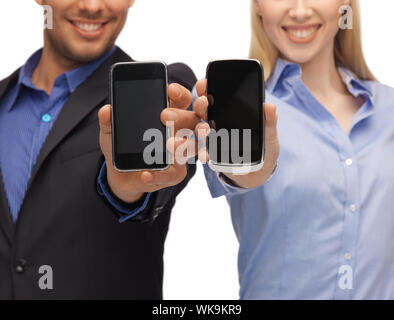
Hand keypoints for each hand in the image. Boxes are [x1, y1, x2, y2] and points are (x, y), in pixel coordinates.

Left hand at [98, 83, 198, 202]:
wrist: (121, 175)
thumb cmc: (123, 147)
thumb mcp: (111, 132)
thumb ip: (108, 121)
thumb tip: (107, 110)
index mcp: (168, 116)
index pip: (181, 100)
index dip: (180, 93)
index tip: (170, 89)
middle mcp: (179, 132)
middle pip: (191, 120)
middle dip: (182, 116)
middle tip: (165, 115)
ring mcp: (179, 153)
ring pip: (191, 147)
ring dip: (182, 145)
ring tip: (169, 145)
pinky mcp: (174, 173)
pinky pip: (173, 174)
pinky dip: (159, 174)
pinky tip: (146, 174)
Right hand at [193, 79, 279, 188]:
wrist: (260, 172)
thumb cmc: (265, 148)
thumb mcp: (270, 134)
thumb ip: (269, 121)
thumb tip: (270, 106)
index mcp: (230, 112)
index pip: (216, 96)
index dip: (207, 88)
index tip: (204, 83)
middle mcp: (218, 122)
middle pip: (203, 110)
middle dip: (200, 105)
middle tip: (203, 103)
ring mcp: (212, 138)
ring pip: (199, 130)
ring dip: (197, 129)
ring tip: (203, 129)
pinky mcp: (211, 154)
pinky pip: (202, 152)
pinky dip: (201, 153)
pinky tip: (205, 155)